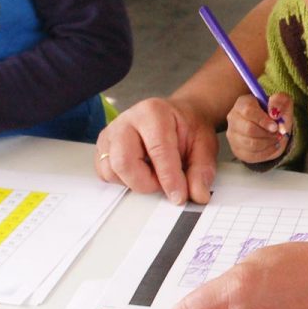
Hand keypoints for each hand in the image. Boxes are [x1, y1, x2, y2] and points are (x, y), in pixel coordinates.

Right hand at [94, 97, 218, 204]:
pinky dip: (123, 180)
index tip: (179, 196)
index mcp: (153, 112)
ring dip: (134, 182)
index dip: (169, 178)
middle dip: (146, 183)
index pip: (157, 150)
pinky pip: (104, 173)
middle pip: (123, 162)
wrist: (177, 116)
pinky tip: (140, 171)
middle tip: (165, 184)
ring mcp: (111, 133)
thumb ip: (202, 170)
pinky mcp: (103, 147)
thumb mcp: (205, 145)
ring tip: (153, 173)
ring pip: (111, 170)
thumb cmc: (187, 127)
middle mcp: (127, 120)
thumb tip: (198, 194)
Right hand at [225, 92, 289, 164]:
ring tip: (277, 138)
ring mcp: (233, 135)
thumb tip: (275, 112)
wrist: (273, 129)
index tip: (275, 126)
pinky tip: (273, 146)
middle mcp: (233, 118)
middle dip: (267, 133)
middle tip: (278, 133)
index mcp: (243, 103)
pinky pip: (252, 155)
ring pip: (251, 144)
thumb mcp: (282, 102)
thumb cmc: (275, 114)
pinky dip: (267, 152)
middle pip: (248, 129)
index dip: (263, 120)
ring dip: (268, 143)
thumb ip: (280, 101)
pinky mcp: (237, 150)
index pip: (248, 111)